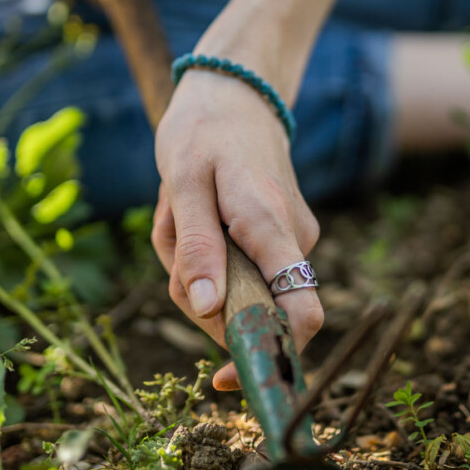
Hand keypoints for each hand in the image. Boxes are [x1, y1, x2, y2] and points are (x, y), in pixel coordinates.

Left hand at [151, 71, 323, 390]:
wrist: (235, 91)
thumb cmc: (205, 132)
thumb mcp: (184, 183)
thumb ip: (196, 247)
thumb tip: (204, 310)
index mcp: (273, 228)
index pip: (300, 316)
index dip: (269, 358)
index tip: (223, 377)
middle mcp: (293, 241)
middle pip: (250, 311)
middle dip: (199, 296)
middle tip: (169, 232)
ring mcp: (289, 241)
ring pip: (236, 289)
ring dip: (195, 268)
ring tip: (179, 212)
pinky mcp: (279, 239)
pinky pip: (237, 269)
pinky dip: (206, 255)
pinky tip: (193, 211)